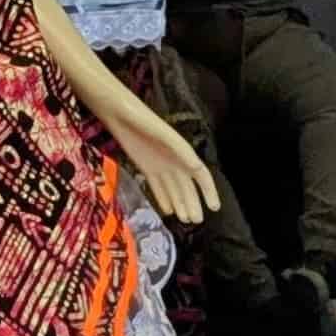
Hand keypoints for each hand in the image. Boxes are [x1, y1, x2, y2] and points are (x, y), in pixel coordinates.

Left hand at [109, 99, 218, 228]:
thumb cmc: (144, 120)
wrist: (120, 114)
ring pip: (173, 189)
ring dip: (180, 204)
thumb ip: (181, 151)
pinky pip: (157, 187)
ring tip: (184, 220)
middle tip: (196, 221)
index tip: (214, 207)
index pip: (201, 176)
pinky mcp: (146, 168)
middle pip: (187, 187)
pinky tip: (168, 210)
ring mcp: (160, 165)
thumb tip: (198, 169)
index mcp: (183, 152)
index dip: (209, 191)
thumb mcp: (165, 135)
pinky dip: (163, 199)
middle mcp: (174, 161)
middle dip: (193, 203)